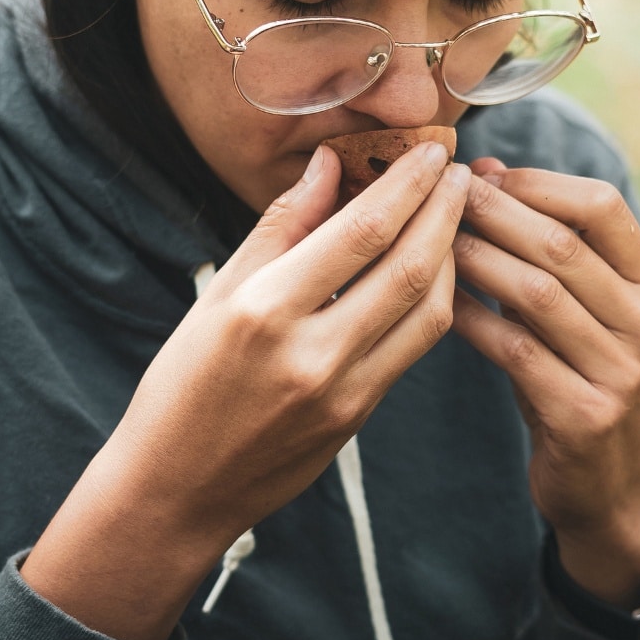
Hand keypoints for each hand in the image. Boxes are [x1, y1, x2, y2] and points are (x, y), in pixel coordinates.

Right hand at [23, 140, 468, 639]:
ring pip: (428, 311)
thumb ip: (281, 227)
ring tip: (454, 216)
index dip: (408, 183)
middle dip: (445, 210)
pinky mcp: (360, 417)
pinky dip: (433, 301)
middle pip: (409, 266)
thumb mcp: (217, 295)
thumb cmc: (183, 386)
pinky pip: (414, 347)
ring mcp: (344, 392)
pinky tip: (433, 271)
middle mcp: (312, 353)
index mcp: (265, 311)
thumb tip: (330, 164)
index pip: (362, 230)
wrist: (179, 490)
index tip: (431, 149)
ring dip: (451, 256)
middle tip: (460, 171)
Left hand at [451, 160, 639, 608]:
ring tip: (432, 242)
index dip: (537, 182)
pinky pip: (516, 352)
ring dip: (477, 260)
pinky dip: (473, 321)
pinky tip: (440, 305)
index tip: (483, 173)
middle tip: (443, 196)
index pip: (603, 206)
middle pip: (564, 245)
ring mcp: (623, 373)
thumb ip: (550, 258)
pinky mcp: (586, 415)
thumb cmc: (582, 383)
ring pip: (538, 294)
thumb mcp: (587, 318)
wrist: (609, 487)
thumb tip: (489, 174)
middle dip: (495, 213)